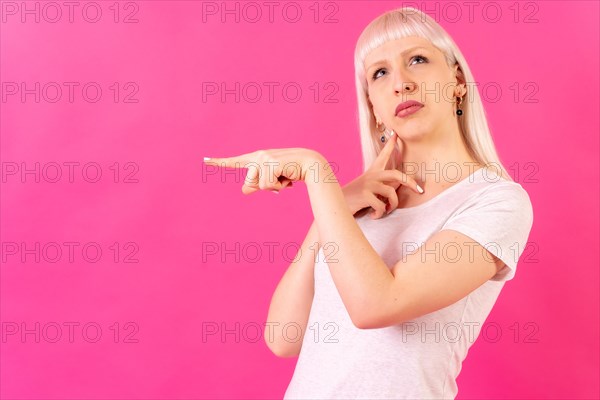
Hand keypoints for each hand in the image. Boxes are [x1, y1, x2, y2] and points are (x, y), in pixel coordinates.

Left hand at [203, 148, 322, 194]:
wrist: (309, 165)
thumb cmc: (291, 172)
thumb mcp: (272, 181)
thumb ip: (257, 185)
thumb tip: (244, 190)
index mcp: (256, 158)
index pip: (235, 161)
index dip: (219, 162)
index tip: (205, 160)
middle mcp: (258, 156)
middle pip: (250, 182)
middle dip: (264, 186)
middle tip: (280, 178)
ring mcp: (264, 158)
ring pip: (261, 185)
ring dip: (275, 186)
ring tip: (285, 176)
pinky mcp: (271, 163)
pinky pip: (269, 184)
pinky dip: (280, 186)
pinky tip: (288, 176)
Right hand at [342, 131, 422, 218]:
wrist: (334, 205)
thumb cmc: (353, 199)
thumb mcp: (367, 190)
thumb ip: (380, 187)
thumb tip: (396, 187)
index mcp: (372, 173)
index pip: (382, 156)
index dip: (390, 145)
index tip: (395, 134)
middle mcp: (372, 176)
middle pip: (397, 174)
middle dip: (411, 182)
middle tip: (419, 190)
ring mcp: (368, 184)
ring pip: (391, 193)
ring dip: (391, 206)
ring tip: (385, 210)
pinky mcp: (365, 194)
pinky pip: (382, 206)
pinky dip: (380, 214)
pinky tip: (373, 215)